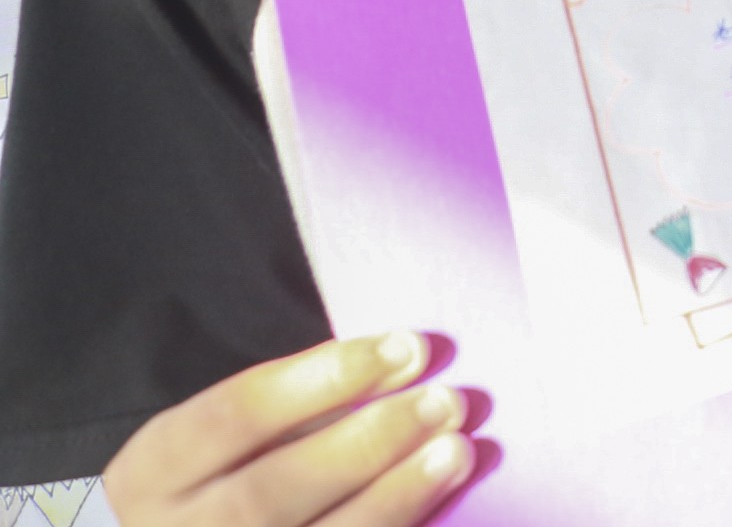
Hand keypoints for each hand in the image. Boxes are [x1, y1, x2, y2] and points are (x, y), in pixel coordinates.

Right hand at [103, 334, 476, 526]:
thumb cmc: (199, 492)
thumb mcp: (208, 445)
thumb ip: (284, 409)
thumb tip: (388, 361)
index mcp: (150, 475)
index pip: (235, 415)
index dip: (326, 377)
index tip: (407, 346)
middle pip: (272, 492)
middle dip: (368, 442)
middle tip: (446, 401)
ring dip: (393, 499)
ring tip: (458, 452)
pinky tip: (434, 509)